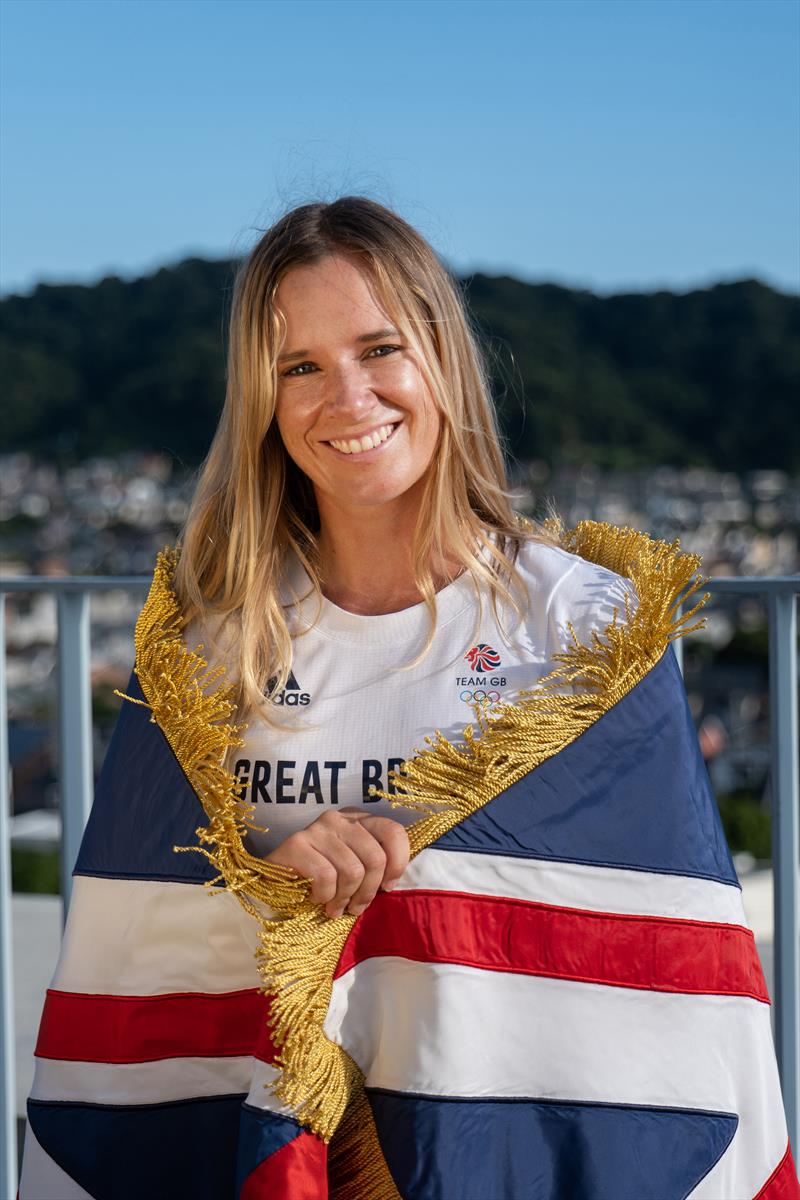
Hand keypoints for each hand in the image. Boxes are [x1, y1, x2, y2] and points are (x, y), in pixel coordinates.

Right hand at [264, 808, 409, 917]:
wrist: (273, 881)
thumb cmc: (320, 878)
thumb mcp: (353, 867)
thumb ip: (375, 866)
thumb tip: (393, 882)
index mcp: (358, 819)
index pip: (394, 832)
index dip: (397, 864)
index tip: (387, 888)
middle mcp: (339, 818)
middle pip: (375, 857)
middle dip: (369, 891)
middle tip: (356, 908)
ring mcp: (317, 828)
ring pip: (353, 871)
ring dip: (346, 898)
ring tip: (336, 909)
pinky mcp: (297, 843)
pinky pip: (326, 877)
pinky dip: (325, 896)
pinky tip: (317, 899)